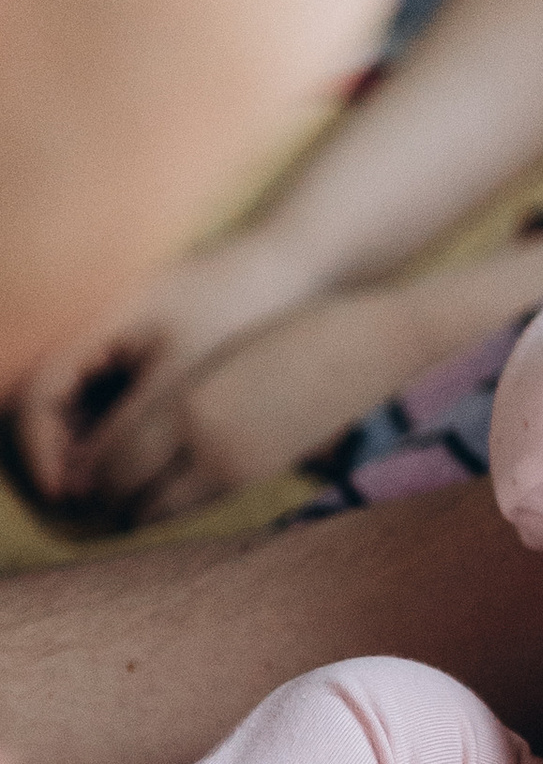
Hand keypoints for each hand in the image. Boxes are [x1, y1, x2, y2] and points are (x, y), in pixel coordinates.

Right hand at [8, 226, 323, 517]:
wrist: (287, 263)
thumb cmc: (241, 310)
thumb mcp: (184, 375)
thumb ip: (129, 427)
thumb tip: (80, 480)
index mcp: (96, 319)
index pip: (34, 392)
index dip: (39, 449)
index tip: (64, 495)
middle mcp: (92, 322)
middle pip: (42, 398)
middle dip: (56, 453)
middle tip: (89, 499)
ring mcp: (112, 330)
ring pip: (68, 400)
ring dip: (77, 445)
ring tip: (110, 486)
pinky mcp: (134, 341)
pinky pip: (98, 391)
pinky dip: (103, 428)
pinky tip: (132, 457)